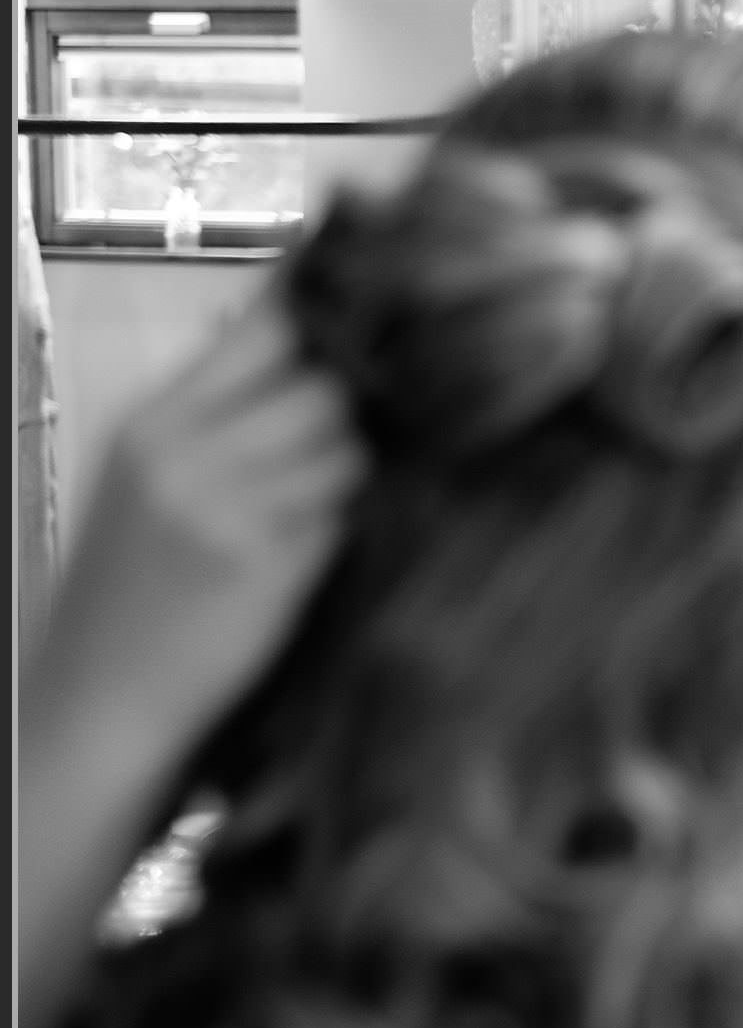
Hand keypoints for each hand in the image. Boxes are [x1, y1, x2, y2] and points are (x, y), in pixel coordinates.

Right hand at [37, 296, 366, 749]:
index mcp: (154, 422)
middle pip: (322, 387)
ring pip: (348, 451)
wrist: (101, 698)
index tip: (357, 342)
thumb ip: (215, 412)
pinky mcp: (273, 564)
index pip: (264, 329)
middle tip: (338, 455)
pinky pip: (346, 518)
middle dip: (347, 417)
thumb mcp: (147, 481)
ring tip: (316, 513)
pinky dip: (346, 529)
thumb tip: (303, 339)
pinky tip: (317, 554)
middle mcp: (188, 453)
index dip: (323, 330)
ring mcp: (231, 508)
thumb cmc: (133, 589)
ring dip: (354, 477)